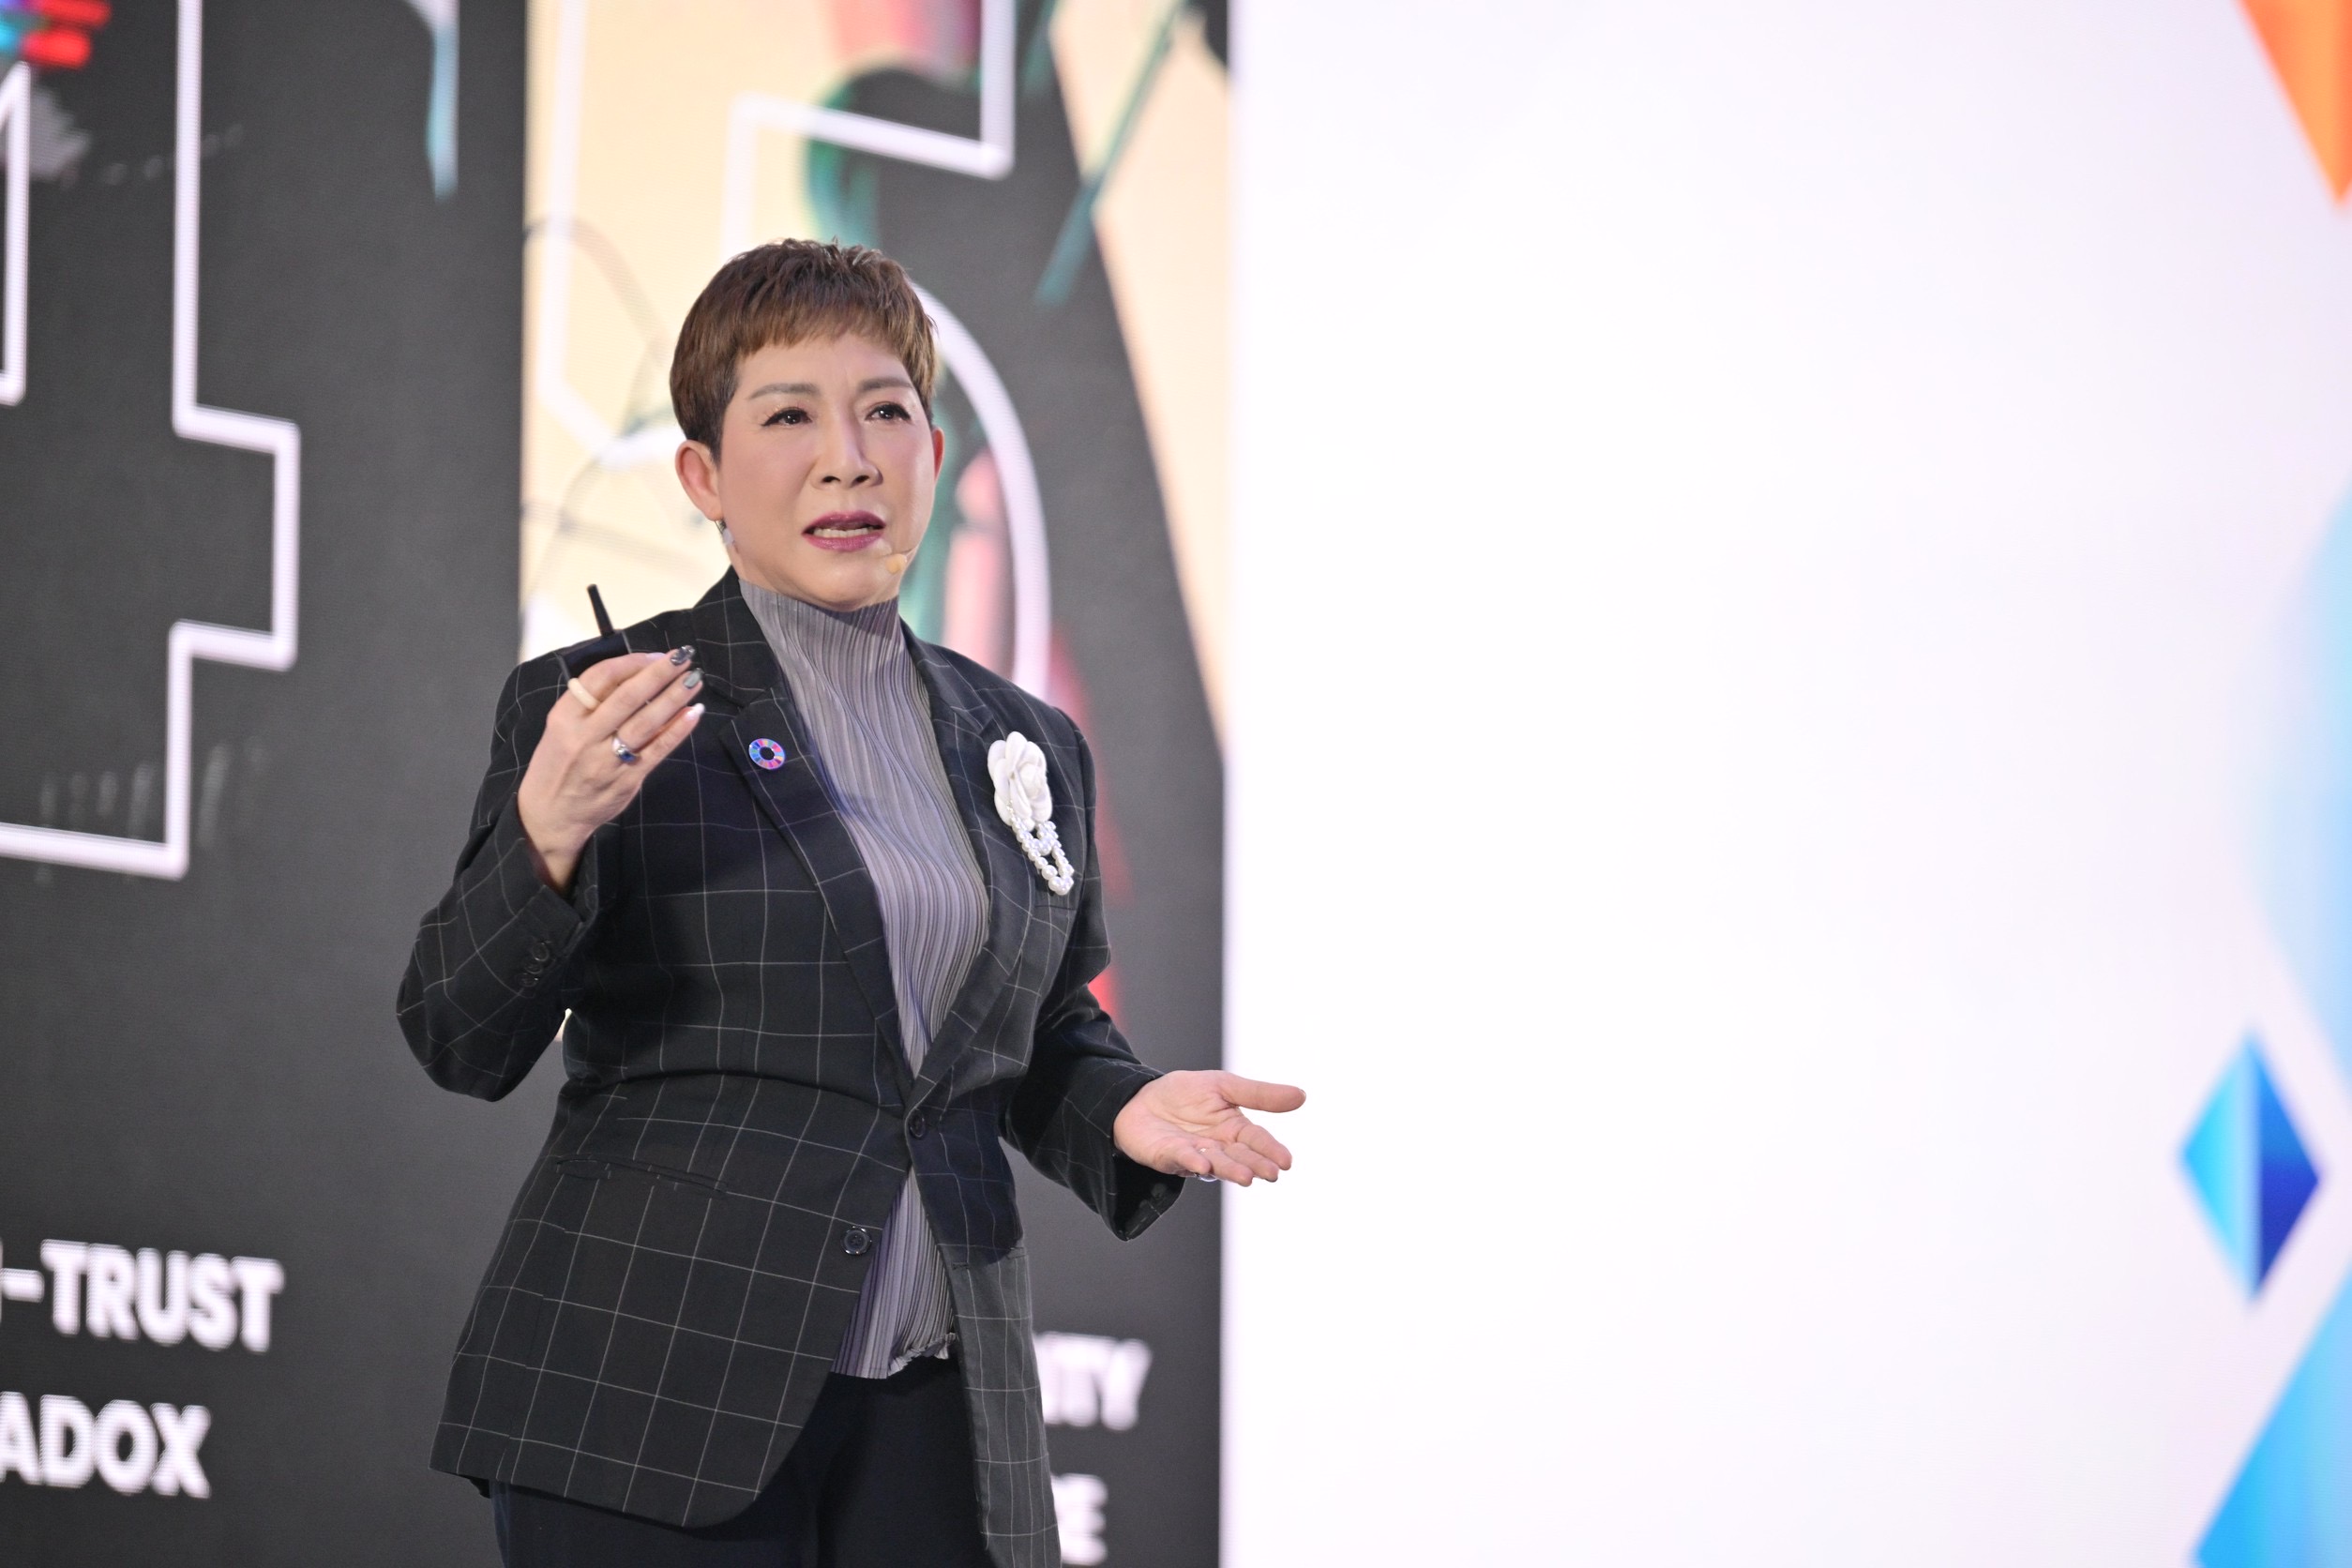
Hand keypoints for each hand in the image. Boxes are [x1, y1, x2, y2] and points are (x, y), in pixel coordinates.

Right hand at [515, 649, 703, 891]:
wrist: (550, 815)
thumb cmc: (558, 765)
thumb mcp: (560, 727)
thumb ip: (591, 704)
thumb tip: (637, 675)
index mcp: (565, 716)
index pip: (601, 678)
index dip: (632, 663)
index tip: (656, 655)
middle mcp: (585, 735)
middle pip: (628, 696)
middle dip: (659, 673)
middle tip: (683, 657)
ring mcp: (607, 759)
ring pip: (646, 721)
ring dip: (674, 697)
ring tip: (694, 679)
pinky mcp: (627, 779)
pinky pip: (658, 749)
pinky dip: (678, 729)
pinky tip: (694, 712)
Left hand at [1113, 1071, 1304, 1185]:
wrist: (1140, 1098)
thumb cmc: (1185, 1094)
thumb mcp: (1225, 1086)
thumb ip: (1260, 1094)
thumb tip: (1302, 1096)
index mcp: (1234, 1130)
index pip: (1257, 1141)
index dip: (1271, 1151)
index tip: (1286, 1162)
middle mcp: (1218, 1148)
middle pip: (1240, 1157)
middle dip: (1256, 1165)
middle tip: (1272, 1173)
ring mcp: (1194, 1155)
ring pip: (1216, 1164)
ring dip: (1230, 1170)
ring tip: (1247, 1176)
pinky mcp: (1168, 1156)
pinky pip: (1181, 1160)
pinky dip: (1192, 1162)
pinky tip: (1203, 1165)